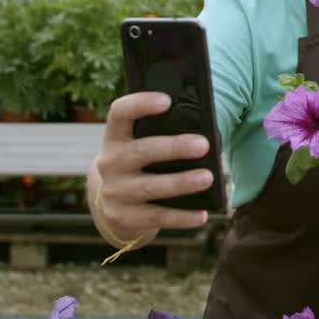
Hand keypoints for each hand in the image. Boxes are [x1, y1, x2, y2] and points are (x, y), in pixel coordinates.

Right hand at [91, 91, 214, 243]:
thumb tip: (204, 130)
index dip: (140, 104)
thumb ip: (160, 135)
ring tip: (208, 177)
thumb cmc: (139, 165)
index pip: (120, 113)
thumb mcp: (139, 146)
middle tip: (203, 144)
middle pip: (142, 151)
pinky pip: (157, 217)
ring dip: (181, 183)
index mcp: (115, 138)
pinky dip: (182, 217)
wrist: (111, 206)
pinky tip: (202, 215)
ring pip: (151, 187)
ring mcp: (115, 192)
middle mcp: (110, 163)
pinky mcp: (125, 218)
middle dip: (174, 147)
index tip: (167, 100)